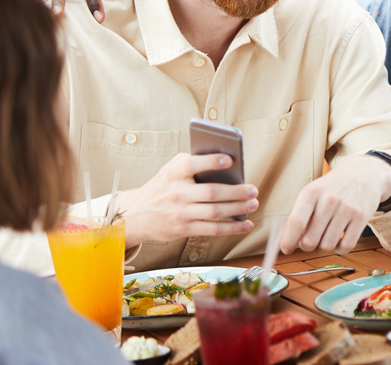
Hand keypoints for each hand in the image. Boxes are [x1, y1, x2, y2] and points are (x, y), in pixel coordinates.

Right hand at [116, 153, 258, 246]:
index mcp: (174, 172)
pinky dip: (233, 227)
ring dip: (238, 208)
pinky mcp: (184, 229)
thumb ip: (194, 163)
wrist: (136, 214)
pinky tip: (246, 224)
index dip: (212, 162)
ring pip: (215, 211)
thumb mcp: (171, 169)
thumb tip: (228, 163)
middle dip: (237, 192)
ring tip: (253, 204)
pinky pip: (213, 229)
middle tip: (253, 190)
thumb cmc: (163, 186)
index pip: (194, 164)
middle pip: (212, 192)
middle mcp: (176, 192)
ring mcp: (180, 212)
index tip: (231, 160)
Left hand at [280, 155, 390, 254]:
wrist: (364, 174)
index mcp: (311, 192)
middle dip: (307, 245)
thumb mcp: (312, 192)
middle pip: (310, 240)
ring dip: (325, 245)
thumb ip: (298, 215)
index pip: (296, 222)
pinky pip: (346, 246)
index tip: (286, 249)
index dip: (288, 240)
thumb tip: (283, 241)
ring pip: (327, 246)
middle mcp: (329, 200)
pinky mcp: (362, 217)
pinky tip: (340, 238)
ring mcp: (347, 209)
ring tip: (328, 234)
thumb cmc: (333, 187)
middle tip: (311, 239)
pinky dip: (340, 248)